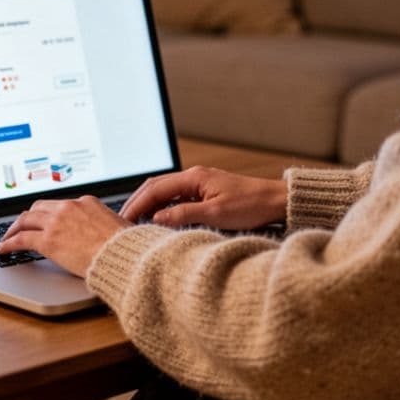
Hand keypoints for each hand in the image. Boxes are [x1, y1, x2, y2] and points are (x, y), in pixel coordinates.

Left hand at [0, 196, 128, 276]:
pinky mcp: (48, 240)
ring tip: (7, 238)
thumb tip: (104, 234)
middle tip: (19, 227)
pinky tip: (3, 250)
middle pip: (38, 208)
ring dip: (14, 229)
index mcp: (86, 202)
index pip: (59, 205)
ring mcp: (56, 222)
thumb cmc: (126, 247)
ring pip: (25, 220)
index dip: (47, 214)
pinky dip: (8, 243)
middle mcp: (69, 207)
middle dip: (27, 217)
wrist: (124, 256)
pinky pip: (21, 239)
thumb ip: (104, 226)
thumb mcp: (117, 227)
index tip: (42, 221)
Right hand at [119, 166, 286, 230]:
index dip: (136, 204)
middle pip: (155, 187)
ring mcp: (199, 184)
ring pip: (165, 193)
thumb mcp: (215, 213)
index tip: (123, 220)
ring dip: (149, 206)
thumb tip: (156, 218)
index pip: (154, 189)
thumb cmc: (251, 206)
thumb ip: (183, 214)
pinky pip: (177, 198)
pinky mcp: (206, 193)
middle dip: (138, 203)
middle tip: (123, 222)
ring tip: (136, 223)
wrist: (276, 202)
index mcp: (194, 177)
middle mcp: (194, 177)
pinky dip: (163, 208)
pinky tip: (159, 221)